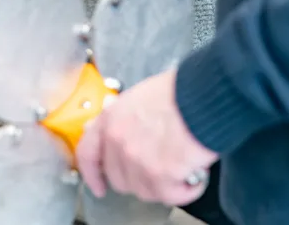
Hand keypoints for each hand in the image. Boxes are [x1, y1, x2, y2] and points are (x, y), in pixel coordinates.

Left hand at [77, 69, 217, 207]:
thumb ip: (122, 119)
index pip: (88, 155)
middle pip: (119, 179)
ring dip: (165, 183)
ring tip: (181, 164)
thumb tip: (118, 134)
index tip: (99, 185)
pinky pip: (171, 195)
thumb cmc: (176, 92)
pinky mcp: (160, 176)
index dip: (92, 175)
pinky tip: (194, 173)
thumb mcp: (137, 98)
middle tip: (159, 167)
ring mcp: (137, 160)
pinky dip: (186, 189)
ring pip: (145, 191)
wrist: (200, 96)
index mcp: (110, 119)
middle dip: (139, 178)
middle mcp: (118, 141)